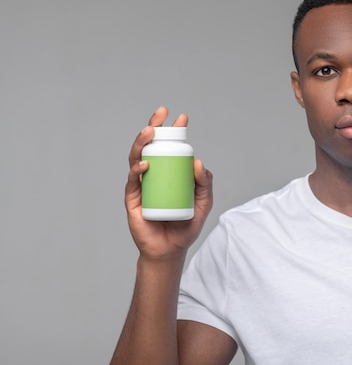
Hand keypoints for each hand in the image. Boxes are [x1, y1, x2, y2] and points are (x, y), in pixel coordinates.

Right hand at [124, 106, 212, 260]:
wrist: (170, 250)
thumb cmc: (186, 226)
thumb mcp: (203, 203)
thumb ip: (205, 184)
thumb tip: (199, 162)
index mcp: (169, 173)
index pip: (170, 147)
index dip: (173, 131)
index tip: (181, 118)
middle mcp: (153, 175)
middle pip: (151, 147)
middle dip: (154, 127)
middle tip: (161, 115)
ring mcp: (142, 185)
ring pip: (137, 158)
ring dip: (142, 142)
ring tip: (150, 132)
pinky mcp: (133, 199)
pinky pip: (133, 181)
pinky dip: (138, 170)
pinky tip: (146, 163)